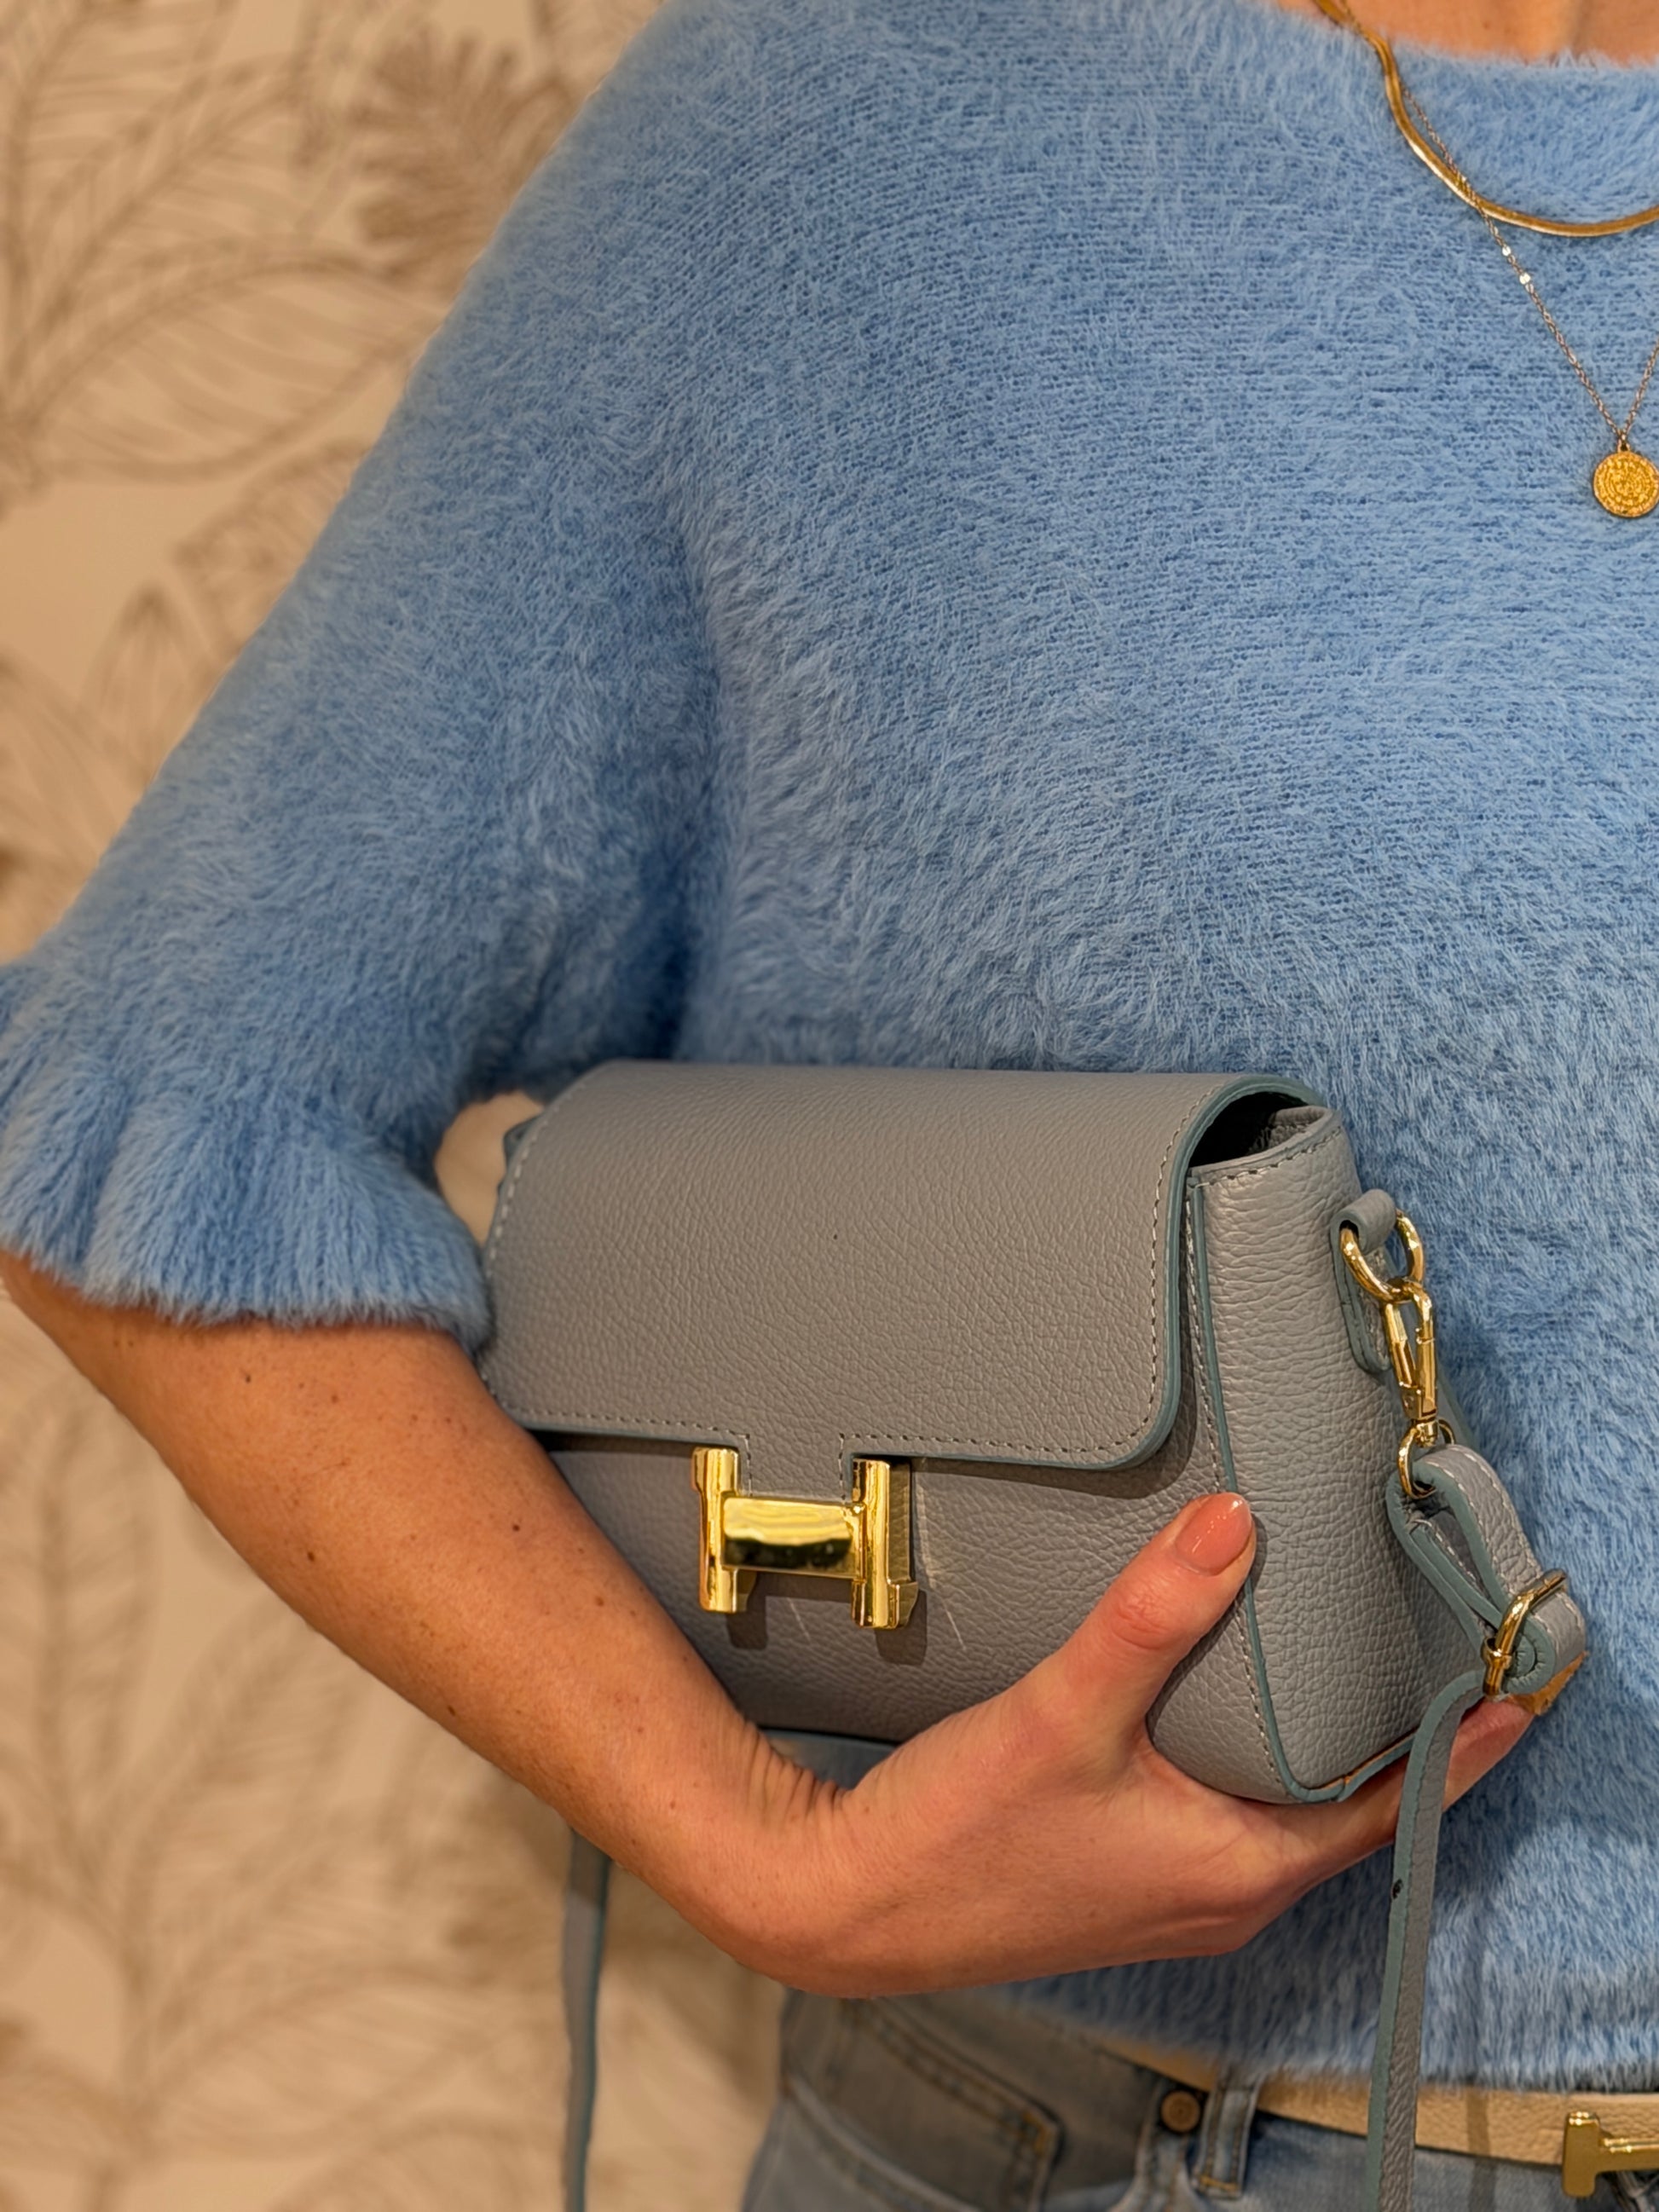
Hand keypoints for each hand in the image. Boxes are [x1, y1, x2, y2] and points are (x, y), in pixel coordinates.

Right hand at [721, 1493, 1529, 1993]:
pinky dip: (1256, 1761)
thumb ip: (1151, 1618)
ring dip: (1323, 1750)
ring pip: (1284, 1813)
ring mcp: (1171, 1893)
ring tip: (1346, 1667)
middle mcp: (1218, 1893)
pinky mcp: (1124, 1877)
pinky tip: (1229, 1711)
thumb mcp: (1063, 1715)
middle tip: (1431, 1651)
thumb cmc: (956, 1836)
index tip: (1512, 1686)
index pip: (1390, 1808)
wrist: (846, 1906)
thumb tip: (1234, 1526)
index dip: (1455, 1745)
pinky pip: (1229, 1816)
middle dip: (1397, 1737)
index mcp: (1234, 1870)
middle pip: (1346, 1809)